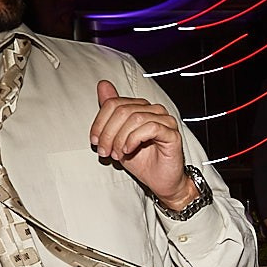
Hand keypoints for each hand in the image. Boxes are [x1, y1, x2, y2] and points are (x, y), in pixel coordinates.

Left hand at [91, 79, 191, 205]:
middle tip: (104, 151)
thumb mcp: (118, 137)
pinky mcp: (172, 133)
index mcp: (140, 108)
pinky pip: (151, 128)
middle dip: (108, 133)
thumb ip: (111, 112)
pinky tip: (129, 151)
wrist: (160, 181)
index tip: (94, 141)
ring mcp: (165, 120)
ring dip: (120, 139)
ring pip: (135, 118)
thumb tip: (103, 85)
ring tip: (117, 154)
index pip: (114, 103)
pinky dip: (134, 139)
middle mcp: (154, 110)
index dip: (100, 122)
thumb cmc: (141, 161)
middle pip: (122, 110)